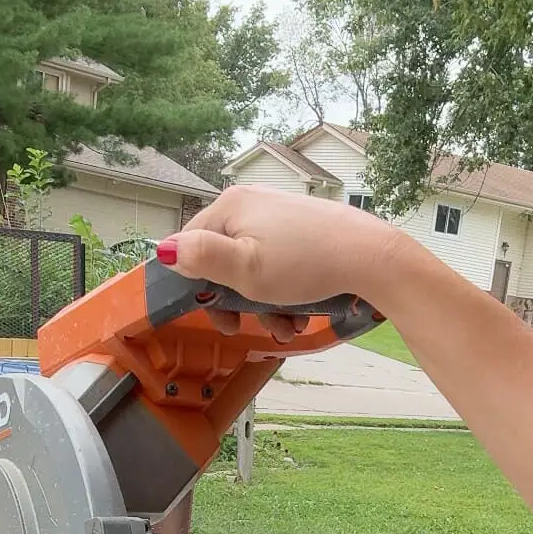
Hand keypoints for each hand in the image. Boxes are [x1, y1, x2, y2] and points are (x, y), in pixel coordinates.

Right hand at [159, 187, 397, 340]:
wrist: (369, 257)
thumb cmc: (305, 264)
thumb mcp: (244, 269)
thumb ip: (201, 258)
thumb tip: (163, 250)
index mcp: (230, 207)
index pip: (192, 246)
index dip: (199, 287)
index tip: (221, 319)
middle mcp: (252, 203)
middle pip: (226, 261)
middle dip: (240, 303)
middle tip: (252, 330)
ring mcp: (280, 216)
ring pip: (256, 269)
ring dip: (268, 307)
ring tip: (290, 327)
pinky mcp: (304, 230)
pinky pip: (281, 266)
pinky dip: (287, 294)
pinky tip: (303, 312)